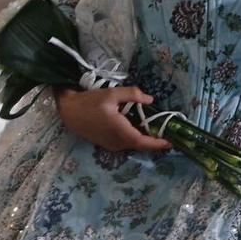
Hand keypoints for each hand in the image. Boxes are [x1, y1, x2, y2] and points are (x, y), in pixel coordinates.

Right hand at [56, 85, 171, 152]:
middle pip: (140, 144)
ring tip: (156, 127)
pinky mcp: (108, 144)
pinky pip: (126, 142)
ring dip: (145, 138)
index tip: (171, 142)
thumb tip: (150, 99)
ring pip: (133, 144)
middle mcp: (117, 142)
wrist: (69, 112)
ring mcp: (112, 145)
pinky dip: (135, 137)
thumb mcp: (111, 94)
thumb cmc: (90, 102)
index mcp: (120, 131)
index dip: (158, 143)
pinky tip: (138, 126)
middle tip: (167, 131)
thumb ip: (132, 95)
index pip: (143, 142)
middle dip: (155, 140)